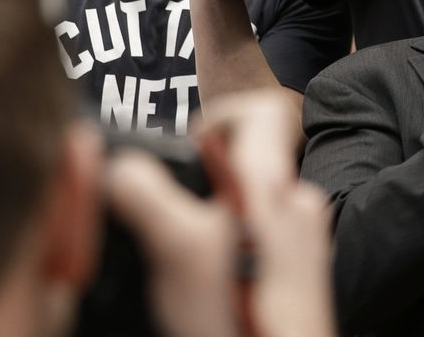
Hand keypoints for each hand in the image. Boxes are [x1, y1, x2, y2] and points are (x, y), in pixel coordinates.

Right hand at [105, 92, 334, 336]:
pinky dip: (233, 252)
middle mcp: (299, 204)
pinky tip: (210, 283)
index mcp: (273, 182)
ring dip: (214, 221)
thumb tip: (118, 164)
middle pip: (249, 163)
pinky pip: (262, 244)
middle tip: (168, 218)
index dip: (221, 116)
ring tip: (184, 257)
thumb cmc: (238, 313)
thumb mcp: (178, 248)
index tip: (187, 149)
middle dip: (203, 183)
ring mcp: (305, 242)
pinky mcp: (300, 278)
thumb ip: (147, 195)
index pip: (265, 111)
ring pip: (252, 206)